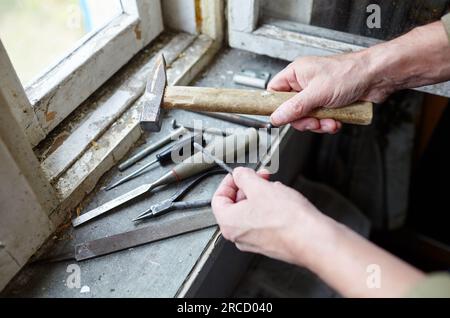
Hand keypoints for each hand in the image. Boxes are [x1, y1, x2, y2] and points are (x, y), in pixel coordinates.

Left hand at [211, 167, 334, 265]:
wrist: (311, 238)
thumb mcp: (259, 186)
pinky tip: (283, 202)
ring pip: (251, 212)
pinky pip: (263, 222)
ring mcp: (254, 242)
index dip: (228, 182)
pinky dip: (269, 209)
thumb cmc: (286, 218)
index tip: (239, 174)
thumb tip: (238, 174)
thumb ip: (243, 177)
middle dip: (248, 187)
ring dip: (260, 196)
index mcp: (229, 223)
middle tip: (261, 177)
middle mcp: (238, 236)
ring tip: (275, 188)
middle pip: (235, 205)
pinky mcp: (270, 243)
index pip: (218, 198)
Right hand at [268, 52, 386, 132]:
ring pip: (307, 117)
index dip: (275, 106)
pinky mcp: (329, 103)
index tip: (279, 118)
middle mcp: (305, 83)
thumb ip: (294, 107)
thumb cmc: (350, 73)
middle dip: (304, 120)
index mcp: (296, 73)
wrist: (377, 77)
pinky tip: (337, 120)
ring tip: (330, 120)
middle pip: (291, 110)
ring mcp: (318, 94)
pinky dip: (328, 123)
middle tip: (313, 121)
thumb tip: (276, 117)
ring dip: (319, 123)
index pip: (274, 91)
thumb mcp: (317, 93)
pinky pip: (321, 119)